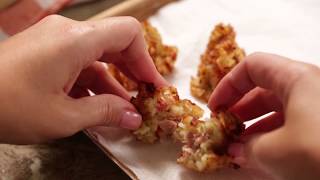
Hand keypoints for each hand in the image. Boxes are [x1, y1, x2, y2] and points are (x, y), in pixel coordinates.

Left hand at [0, 15, 167, 143]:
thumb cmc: (6, 107)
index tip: (152, 85)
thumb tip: (133, 117)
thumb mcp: (63, 118)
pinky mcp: (48, 51)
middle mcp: (68, 33)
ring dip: (114, 83)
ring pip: (98, 56)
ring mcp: (56, 40)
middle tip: (145, 97)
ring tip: (124, 111)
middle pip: (116, 43)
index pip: (128, 34)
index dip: (146, 60)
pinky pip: (80, 63)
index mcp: (75, 41)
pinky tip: (100, 105)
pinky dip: (94, 83)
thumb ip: (105, 113)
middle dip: (134, 72)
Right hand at [208, 52, 319, 179]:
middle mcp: (310, 87)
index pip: (252, 67)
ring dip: (255, 127)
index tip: (215, 108)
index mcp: (298, 78)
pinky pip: (293, 125)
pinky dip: (274, 138)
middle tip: (225, 130)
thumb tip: (236, 149)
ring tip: (240, 148)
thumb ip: (249, 148)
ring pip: (278, 109)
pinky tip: (262, 156)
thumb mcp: (276, 152)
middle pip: (263, 88)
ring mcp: (319, 107)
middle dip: (240, 109)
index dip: (228, 85)